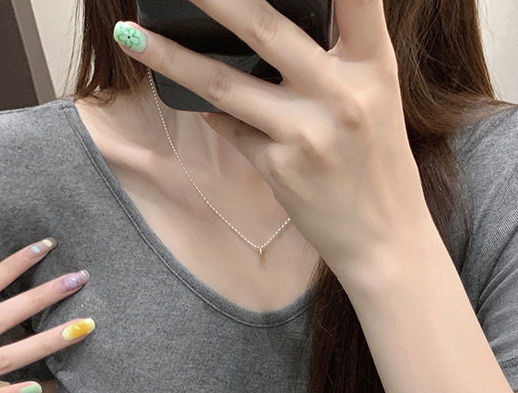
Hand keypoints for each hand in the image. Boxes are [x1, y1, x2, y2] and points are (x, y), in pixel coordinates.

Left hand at [113, 0, 435, 281]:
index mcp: (376, 67)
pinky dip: (206, 110)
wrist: (386, 242)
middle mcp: (342, 93)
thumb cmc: (379, 168)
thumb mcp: (377, 101)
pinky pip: (229, 128)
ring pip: (223, 82)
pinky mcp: (279, 168)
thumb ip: (338, 59)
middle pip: (264, 25)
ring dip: (171, 55)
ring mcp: (307, 133)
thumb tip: (272, 27)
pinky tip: (185, 94)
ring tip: (131, 33)